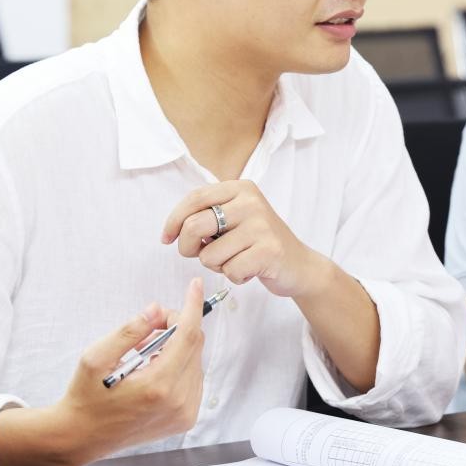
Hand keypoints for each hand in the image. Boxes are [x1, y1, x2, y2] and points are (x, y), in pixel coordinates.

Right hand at [53, 278, 205, 464]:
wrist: (83, 437)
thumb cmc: (86, 398)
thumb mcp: (97, 357)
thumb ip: (129, 330)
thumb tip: (156, 310)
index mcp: (157, 386)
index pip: (187, 336)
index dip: (193, 306)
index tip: (196, 286)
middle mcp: (177, 401)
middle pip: (193, 345)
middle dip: (176, 325)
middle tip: (150, 325)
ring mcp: (184, 413)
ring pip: (195, 360)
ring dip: (177, 346)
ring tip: (145, 354)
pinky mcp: (185, 418)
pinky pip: (194, 377)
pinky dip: (179, 364)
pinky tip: (155, 369)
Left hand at [162, 180, 330, 297]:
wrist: (299, 265)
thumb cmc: (258, 243)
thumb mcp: (235, 218)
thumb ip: (208, 215)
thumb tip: (173, 229)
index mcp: (240, 188)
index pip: (194, 198)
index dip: (173, 220)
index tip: (166, 238)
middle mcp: (251, 202)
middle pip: (195, 226)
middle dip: (188, 247)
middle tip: (199, 254)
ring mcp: (261, 225)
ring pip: (209, 254)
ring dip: (216, 265)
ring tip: (236, 260)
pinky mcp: (268, 251)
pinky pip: (229, 270)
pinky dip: (234, 277)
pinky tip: (250, 270)